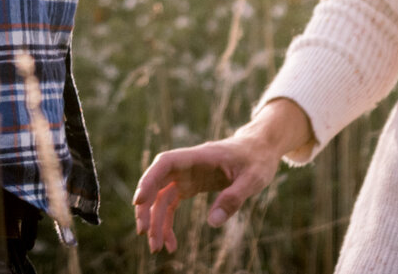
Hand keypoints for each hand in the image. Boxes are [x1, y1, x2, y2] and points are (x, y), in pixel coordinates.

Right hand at [131, 100, 308, 253]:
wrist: (259, 149)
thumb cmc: (257, 159)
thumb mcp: (253, 179)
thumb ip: (233, 198)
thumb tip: (213, 223)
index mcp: (199, 157)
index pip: (166, 163)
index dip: (149, 179)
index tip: (139, 201)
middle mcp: (187, 165)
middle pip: (156, 183)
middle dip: (146, 207)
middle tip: (144, 233)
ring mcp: (186, 176)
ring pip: (161, 197)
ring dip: (155, 221)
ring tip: (156, 248)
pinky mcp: (190, 186)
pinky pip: (171, 205)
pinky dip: (167, 223)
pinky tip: (171, 244)